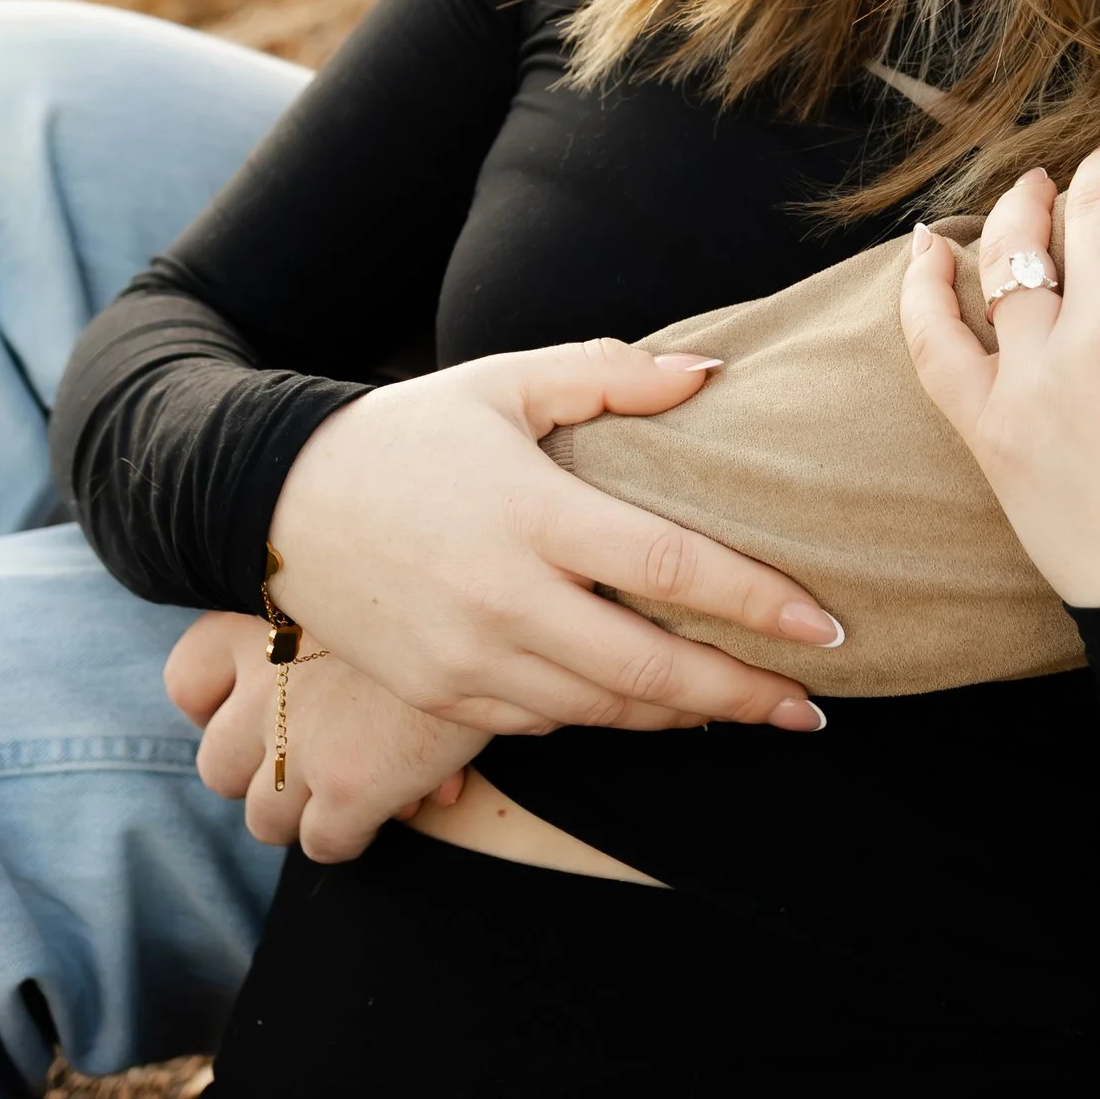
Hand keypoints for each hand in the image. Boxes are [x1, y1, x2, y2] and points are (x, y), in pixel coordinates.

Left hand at [164, 611, 485, 861]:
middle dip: (259, 775)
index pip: (186, 680)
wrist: (499, 597)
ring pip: (262, 819)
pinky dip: (350, 836)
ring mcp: (297, 743)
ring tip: (352, 792)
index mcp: (255, 620)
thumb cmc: (443, 572)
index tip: (253, 711)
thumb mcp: (372, 584)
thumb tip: (361, 682)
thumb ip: (347, 635)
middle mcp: (261, 685)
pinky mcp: (345, 789)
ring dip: (303, 813)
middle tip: (312, 762)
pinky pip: (324, 843)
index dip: (215, 710)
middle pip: (217, 766)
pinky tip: (391, 809)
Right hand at [265, 339, 841, 738]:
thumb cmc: (405, 434)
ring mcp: (470, 660)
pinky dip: (606, 718)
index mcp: (532, 513)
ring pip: (604, 711)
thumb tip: (711, 375)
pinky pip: (546, 722)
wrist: (273, 504)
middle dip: (742, 694)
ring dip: (683, 716)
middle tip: (811, 706)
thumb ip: (611, 376)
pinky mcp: (440, 697)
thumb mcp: (504, 384)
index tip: (826, 625)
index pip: (671, 569)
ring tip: (747, 708)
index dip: (758, 602)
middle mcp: (505, 599)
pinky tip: (649, 707)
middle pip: (650, 671)